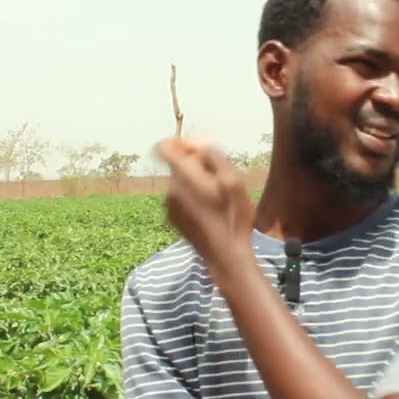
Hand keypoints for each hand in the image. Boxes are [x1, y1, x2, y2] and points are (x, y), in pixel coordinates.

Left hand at [154, 137, 255, 281]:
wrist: (225, 254)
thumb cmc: (233, 216)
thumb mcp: (233, 179)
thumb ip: (214, 156)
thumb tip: (199, 144)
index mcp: (183, 176)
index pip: (164, 146)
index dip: (181, 143)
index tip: (199, 152)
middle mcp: (170, 188)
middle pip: (177, 165)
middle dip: (196, 166)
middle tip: (219, 179)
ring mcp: (169, 205)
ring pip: (180, 182)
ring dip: (195, 183)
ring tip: (217, 198)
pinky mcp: (172, 218)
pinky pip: (180, 198)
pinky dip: (192, 198)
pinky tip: (209, 211)